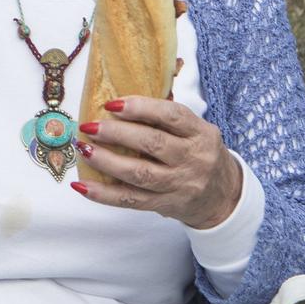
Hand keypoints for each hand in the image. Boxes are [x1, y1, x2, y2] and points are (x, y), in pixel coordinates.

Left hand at [75, 96, 243, 229]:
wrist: (222, 196)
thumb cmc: (198, 154)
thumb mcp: (195, 131)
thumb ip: (165, 117)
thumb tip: (119, 99)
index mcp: (201, 133)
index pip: (172, 115)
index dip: (140, 107)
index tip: (112, 104)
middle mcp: (193, 159)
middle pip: (152, 143)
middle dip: (116, 133)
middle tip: (89, 126)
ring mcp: (180, 184)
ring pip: (139, 173)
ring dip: (106, 161)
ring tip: (83, 149)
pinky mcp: (165, 204)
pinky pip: (130, 200)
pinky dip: (103, 194)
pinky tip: (82, 185)